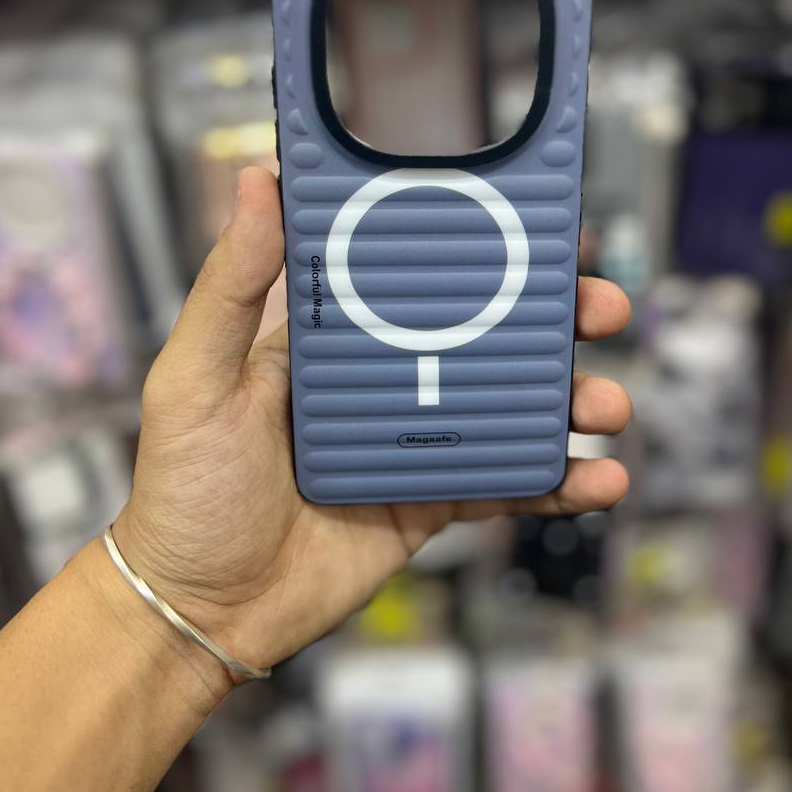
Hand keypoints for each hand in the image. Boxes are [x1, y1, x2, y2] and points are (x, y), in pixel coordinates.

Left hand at [113, 168, 631, 680]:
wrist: (201, 611)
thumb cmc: (183, 490)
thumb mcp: (196, 377)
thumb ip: (230, 285)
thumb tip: (258, 180)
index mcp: (336, 337)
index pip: (420, 274)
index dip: (483, 246)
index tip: (536, 225)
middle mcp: (385, 379)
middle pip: (486, 332)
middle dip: (553, 316)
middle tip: (600, 306)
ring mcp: (416, 442)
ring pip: (511, 406)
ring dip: (571, 398)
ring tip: (608, 401)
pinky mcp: (433, 502)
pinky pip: (509, 484)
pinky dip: (560, 482)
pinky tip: (601, 478)